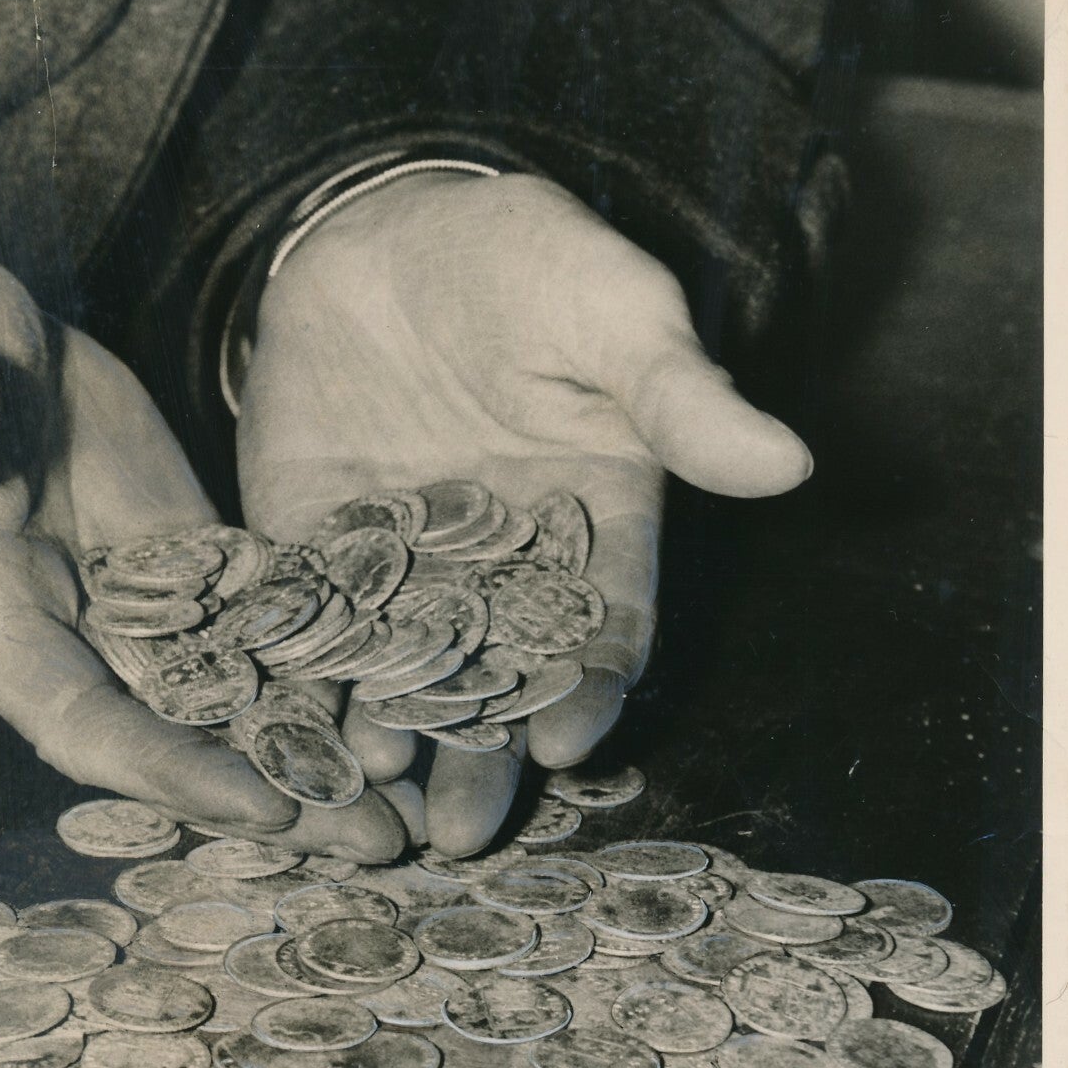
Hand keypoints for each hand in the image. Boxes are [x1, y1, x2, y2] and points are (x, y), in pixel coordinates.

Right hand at [0, 242, 404, 858]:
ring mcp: (133, 609)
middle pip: (176, 740)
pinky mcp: (188, 564)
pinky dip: (326, 672)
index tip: (265, 804)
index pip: (80, 722)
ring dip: (317, 752)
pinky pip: (259, 630)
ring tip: (412, 804)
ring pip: (231, 701)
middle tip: (377, 845)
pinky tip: (403, 701)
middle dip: (277, 794)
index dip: (169, 768)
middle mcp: (64, 638)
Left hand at [237, 173, 811, 856]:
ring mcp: (403, 568)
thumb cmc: (526, 265)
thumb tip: (788, 461)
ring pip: (400, 673)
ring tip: (366, 795)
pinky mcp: (315, 549)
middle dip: (478, 755)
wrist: (388, 235)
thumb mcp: (613, 314)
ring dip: (385, 736)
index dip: (586, 688)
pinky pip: (308, 625)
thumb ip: (681, 397)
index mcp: (592, 529)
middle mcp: (499, 569)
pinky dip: (297, 676)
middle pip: (497, 681)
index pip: (599, 629)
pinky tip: (279, 729)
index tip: (563, 740)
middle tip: (457, 832)